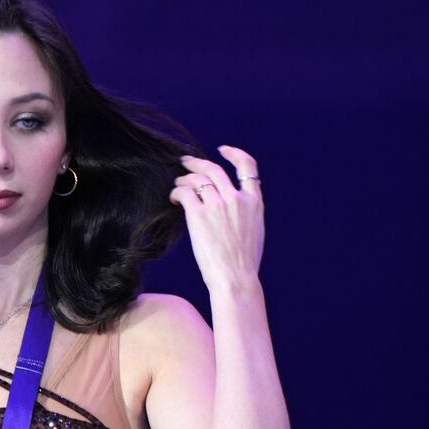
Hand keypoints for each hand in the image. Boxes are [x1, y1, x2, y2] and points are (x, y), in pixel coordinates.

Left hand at [169, 145, 264, 288]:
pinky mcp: (199, 214)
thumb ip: (246, 212)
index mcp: (254, 202)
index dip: (234, 153)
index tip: (222, 150)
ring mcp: (218, 205)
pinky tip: (174, 199)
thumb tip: (231, 205)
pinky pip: (184, 193)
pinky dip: (177, 192)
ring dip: (184, 179)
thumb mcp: (255, 230)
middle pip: (214, 169)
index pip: (248, 167)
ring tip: (178, 185)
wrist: (235, 278)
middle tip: (186, 162)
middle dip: (197, 162)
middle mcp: (237, 199)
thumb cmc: (243, 262)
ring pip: (197, 179)